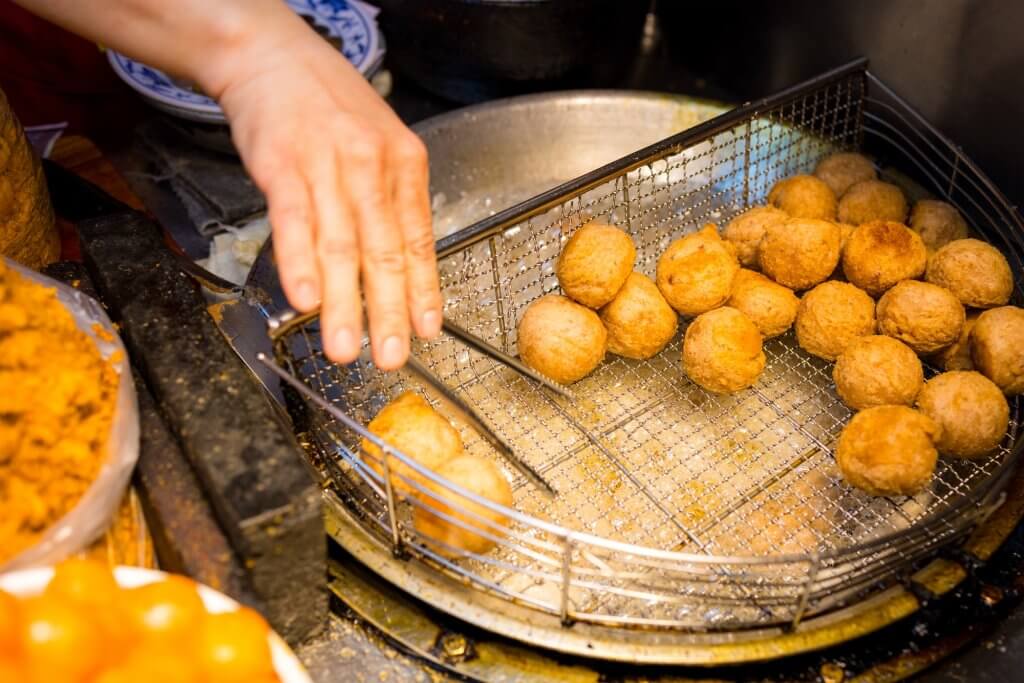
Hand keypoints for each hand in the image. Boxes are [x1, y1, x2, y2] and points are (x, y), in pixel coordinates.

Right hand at [204, 13, 441, 369]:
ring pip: (341, 244)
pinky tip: (307, 298)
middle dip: (388, 311)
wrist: (272, 56)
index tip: (426, 332)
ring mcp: (327, 163)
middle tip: (391, 358)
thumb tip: (401, 269)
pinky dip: (300, 262)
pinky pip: (295, 220)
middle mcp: (372, 165)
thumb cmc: (329, 108)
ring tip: (343, 348)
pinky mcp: (282, 163)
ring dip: (343, 304)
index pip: (419, 239)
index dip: (422, 290)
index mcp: (404, 164)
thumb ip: (391, 203)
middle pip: (384, 250)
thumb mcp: (379, 146)